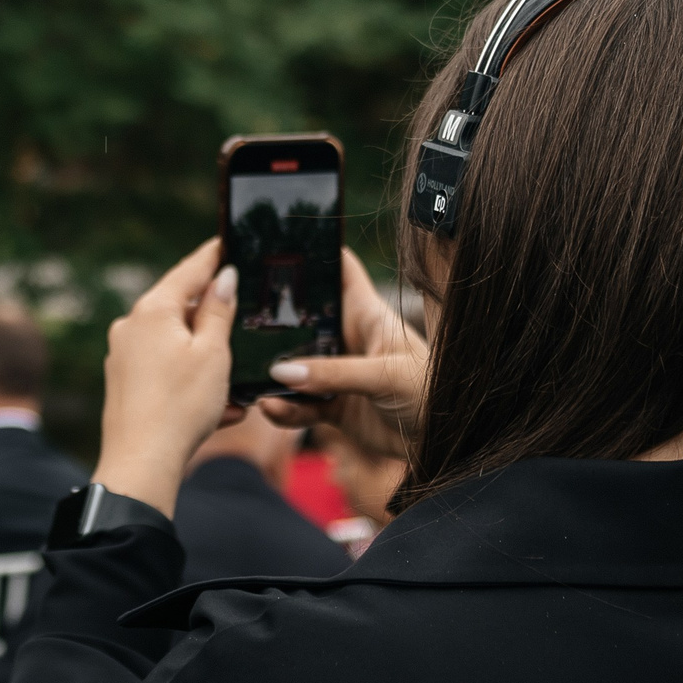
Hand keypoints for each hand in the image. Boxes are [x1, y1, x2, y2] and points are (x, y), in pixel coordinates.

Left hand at [90, 239, 243, 516]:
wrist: (141, 464)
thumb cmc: (181, 406)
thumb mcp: (213, 354)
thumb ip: (220, 311)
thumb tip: (224, 277)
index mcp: (152, 310)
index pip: (190, 270)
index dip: (214, 255)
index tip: (230, 242)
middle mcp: (131, 326)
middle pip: (181, 308)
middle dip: (216, 318)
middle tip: (246, 316)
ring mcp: (124, 356)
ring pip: (177, 345)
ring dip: (210, 360)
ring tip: (240, 385)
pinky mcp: (125, 385)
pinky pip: (166, 373)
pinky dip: (193, 383)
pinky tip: (222, 409)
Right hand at [257, 249, 426, 462]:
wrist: (444, 443)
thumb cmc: (432, 394)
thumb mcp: (386, 375)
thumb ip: (335, 372)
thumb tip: (283, 369)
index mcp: (368, 315)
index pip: (340, 270)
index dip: (315, 252)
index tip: (278, 239)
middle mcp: (349, 339)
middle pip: (305, 317)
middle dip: (274, 316)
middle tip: (238, 311)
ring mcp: (339, 373)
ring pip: (295, 364)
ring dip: (273, 370)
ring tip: (249, 373)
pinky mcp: (334, 407)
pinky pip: (300, 403)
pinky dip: (284, 407)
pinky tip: (269, 407)